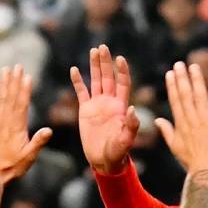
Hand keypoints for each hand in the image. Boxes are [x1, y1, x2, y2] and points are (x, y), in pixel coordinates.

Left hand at [0, 65, 52, 183]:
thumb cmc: (14, 165)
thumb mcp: (30, 156)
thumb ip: (38, 142)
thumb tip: (48, 130)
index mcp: (16, 128)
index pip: (21, 105)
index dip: (24, 90)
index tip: (27, 76)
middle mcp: (6, 122)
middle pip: (11, 97)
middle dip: (15, 81)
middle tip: (17, 66)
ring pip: (2, 98)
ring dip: (5, 83)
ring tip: (6, 69)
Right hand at [71, 46, 139, 173]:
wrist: (103, 160)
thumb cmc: (118, 152)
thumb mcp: (126, 140)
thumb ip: (131, 126)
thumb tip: (132, 110)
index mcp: (121, 106)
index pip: (123, 84)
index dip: (122, 71)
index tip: (119, 58)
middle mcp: (110, 102)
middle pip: (109, 77)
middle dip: (106, 62)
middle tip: (103, 47)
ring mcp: (97, 105)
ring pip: (96, 81)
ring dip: (95, 66)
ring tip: (93, 51)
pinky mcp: (85, 110)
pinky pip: (81, 92)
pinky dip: (78, 81)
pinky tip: (75, 70)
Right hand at [154, 61, 207, 172]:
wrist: (207, 170)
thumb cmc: (191, 160)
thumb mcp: (175, 146)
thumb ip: (167, 131)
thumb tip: (156, 121)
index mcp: (180, 123)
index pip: (175, 99)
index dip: (172, 85)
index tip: (170, 73)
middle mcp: (192, 118)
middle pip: (185, 93)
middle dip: (182, 77)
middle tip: (180, 63)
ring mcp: (205, 119)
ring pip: (200, 95)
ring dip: (197, 79)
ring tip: (195, 66)